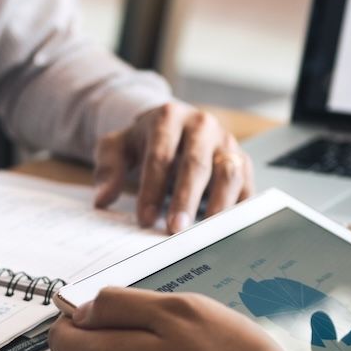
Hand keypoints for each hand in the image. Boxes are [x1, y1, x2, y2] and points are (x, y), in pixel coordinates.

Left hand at [93, 102, 252, 233]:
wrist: (174, 127)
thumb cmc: (145, 141)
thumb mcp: (118, 147)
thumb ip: (107, 169)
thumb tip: (102, 199)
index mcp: (168, 117)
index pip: (160, 155)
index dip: (152, 189)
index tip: (145, 219)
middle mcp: (202, 126)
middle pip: (196, 164)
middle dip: (185, 199)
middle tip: (175, 231)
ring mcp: (226, 142)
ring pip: (229, 172)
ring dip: (218, 205)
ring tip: (205, 233)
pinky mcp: (243, 161)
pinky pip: (247, 185)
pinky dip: (238, 209)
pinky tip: (225, 230)